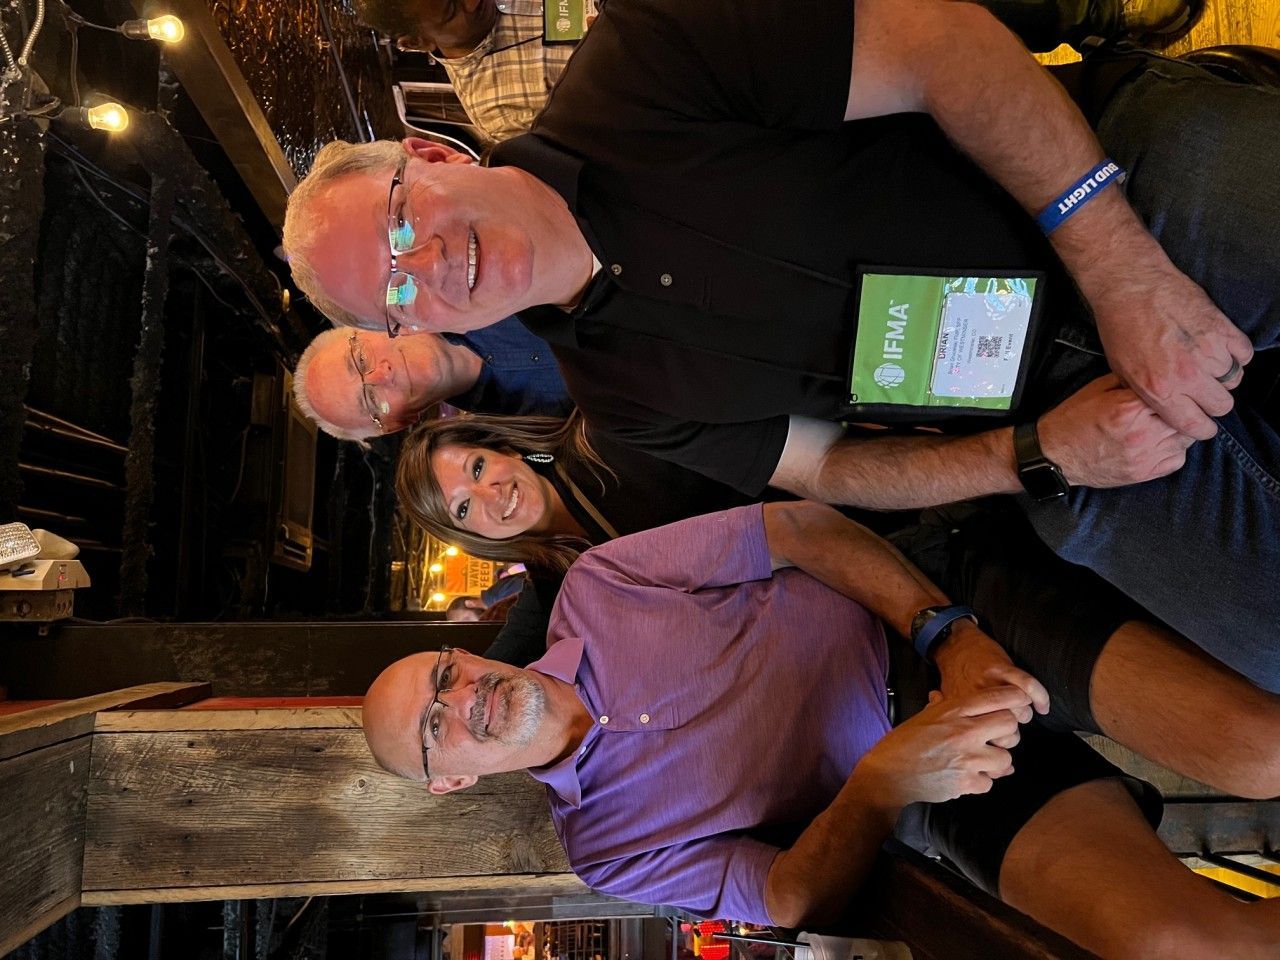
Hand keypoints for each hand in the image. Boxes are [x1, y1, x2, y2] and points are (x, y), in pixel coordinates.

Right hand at [855, 685, 1029, 807]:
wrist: (888, 774)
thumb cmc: (903, 743)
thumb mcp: (922, 716)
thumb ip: (939, 706)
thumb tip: (941, 695)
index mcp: (953, 711)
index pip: (997, 697)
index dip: (1016, 698)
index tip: (1021, 702)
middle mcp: (963, 731)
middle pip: (1010, 724)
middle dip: (1007, 732)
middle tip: (997, 737)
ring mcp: (966, 759)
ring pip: (1006, 757)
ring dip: (996, 761)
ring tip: (981, 761)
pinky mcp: (965, 783)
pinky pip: (990, 782)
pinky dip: (981, 782)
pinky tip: (968, 776)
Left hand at [932, 621, 1048, 745]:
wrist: (953, 646)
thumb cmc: (955, 679)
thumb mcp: (952, 709)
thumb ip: (967, 732)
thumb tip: (989, 761)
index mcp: (964, 715)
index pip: (992, 742)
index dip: (1001, 745)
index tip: (1001, 742)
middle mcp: (976, 702)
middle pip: (1010, 730)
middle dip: (1014, 731)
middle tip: (1010, 724)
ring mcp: (989, 684)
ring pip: (1021, 712)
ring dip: (1026, 713)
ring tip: (1021, 710)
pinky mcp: (1001, 667)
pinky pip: (1028, 686)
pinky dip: (1040, 697)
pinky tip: (1043, 705)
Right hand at [1037, 374, 1195, 486]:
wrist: (1055, 456)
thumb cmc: (1073, 421)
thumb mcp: (1096, 389)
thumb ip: (1129, 380)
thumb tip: (1156, 370)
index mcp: (1128, 408)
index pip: (1172, 392)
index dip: (1174, 388)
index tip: (1173, 387)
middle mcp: (1141, 433)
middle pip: (1184, 416)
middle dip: (1181, 409)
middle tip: (1173, 405)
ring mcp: (1144, 456)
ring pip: (1186, 438)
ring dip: (1180, 429)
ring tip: (1165, 424)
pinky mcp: (1145, 473)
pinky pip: (1178, 459)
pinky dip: (1175, 450)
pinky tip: (1161, 442)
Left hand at [1089, 255, 1252, 440]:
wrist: (1130, 285)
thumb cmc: (1120, 328)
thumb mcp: (1122, 373)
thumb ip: (1150, 396)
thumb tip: (1169, 413)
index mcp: (1160, 390)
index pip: (1196, 426)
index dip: (1200, 427)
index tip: (1199, 422)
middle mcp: (1187, 375)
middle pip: (1222, 405)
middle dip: (1212, 402)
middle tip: (1201, 390)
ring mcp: (1208, 351)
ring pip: (1234, 379)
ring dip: (1221, 374)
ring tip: (1203, 361)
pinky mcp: (1223, 328)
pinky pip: (1244, 354)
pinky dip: (1235, 353)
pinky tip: (1216, 347)